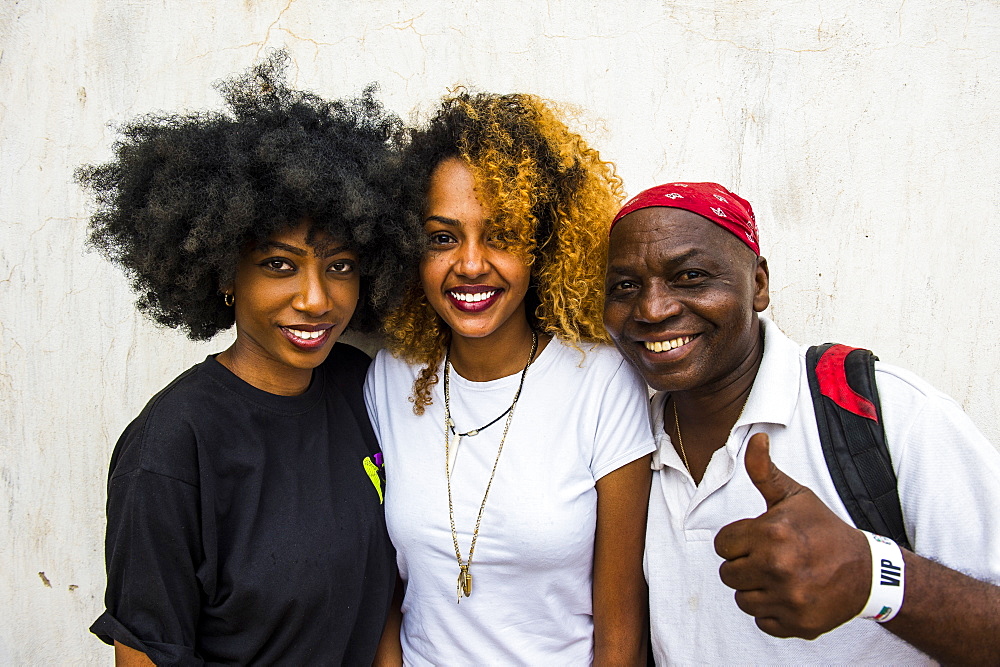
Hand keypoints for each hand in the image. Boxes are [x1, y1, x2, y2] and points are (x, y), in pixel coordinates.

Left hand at [713, 433, 870, 638]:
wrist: (867, 572)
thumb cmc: (824, 530)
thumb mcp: (794, 496)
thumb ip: (764, 471)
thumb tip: (755, 438)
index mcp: (770, 533)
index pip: (722, 545)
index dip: (738, 541)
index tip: (759, 539)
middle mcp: (777, 567)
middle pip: (728, 574)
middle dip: (745, 565)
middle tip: (772, 558)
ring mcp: (788, 598)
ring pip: (742, 599)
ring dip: (757, 589)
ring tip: (781, 577)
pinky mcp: (797, 624)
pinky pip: (761, 621)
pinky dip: (773, 612)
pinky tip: (791, 595)